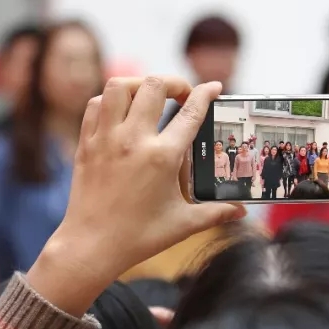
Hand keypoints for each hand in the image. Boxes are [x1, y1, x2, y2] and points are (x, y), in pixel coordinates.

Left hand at [28, 77, 246, 315]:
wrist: (91, 246)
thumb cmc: (139, 237)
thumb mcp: (184, 224)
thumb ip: (216, 213)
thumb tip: (242, 212)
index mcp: (162, 157)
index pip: (190, 112)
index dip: (206, 94)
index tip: (214, 87)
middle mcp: (133, 140)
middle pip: (154, 86)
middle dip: (174, 82)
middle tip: (182, 94)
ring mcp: (106, 139)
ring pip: (119, 86)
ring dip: (138, 83)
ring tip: (149, 93)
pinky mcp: (86, 144)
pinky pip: (95, 105)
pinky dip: (109, 100)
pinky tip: (121, 110)